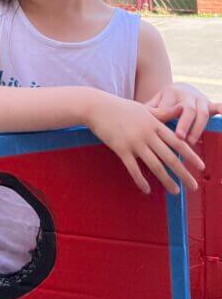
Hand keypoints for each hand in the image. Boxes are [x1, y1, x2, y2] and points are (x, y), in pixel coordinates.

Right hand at [87, 93, 203, 194]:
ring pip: (154, 165)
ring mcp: (134, 142)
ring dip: (166, 180)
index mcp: (154, 124)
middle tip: (193, 186)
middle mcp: (147, 133)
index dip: (191, 155)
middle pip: (169, 156)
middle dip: (183, 173)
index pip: (177, 142)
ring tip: (175, 191)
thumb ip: (164, 112)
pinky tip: (146, 190)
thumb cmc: (121, 107)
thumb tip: (182, 109)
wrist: (96, 106)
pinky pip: (133, 168)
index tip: (201, 167)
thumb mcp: (145, 109)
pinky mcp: (120, 148)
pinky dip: (141, 180)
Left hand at [147, 83, 221, 143]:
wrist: (178, 88)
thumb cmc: (163, 101)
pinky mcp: (208, 104)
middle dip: (184, 124)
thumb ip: (148, 111)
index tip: (161, 132)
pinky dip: (221, 110)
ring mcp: (198, 99)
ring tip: (191, 142)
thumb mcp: (155, 102)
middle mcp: (186, 95)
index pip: (168, 108)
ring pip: (201, 113)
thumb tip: (133, 122)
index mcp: (170, 93)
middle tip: (180, 138)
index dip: (165, 120)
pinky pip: (216, 107)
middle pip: (187, 110)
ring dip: (197, 128)